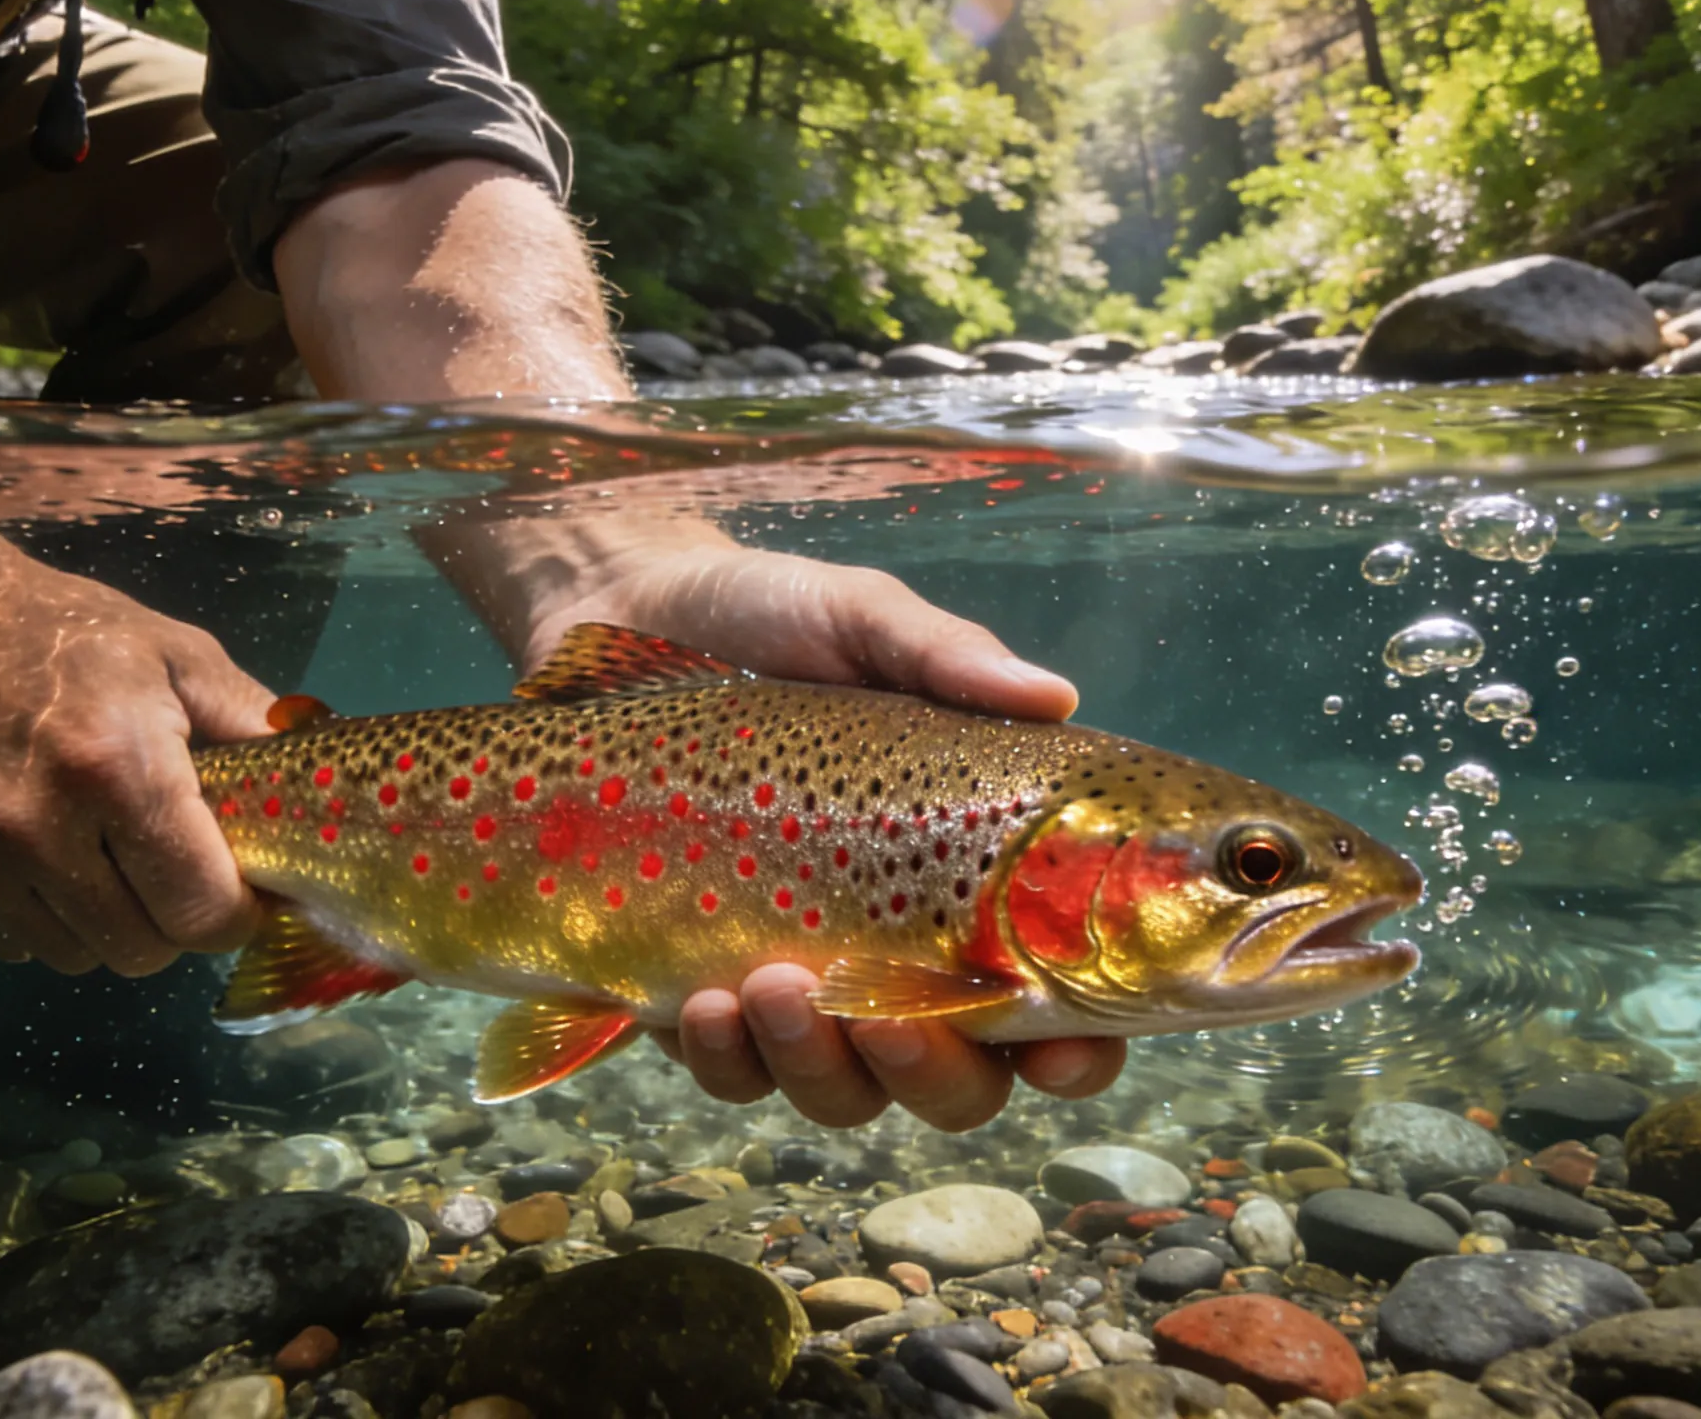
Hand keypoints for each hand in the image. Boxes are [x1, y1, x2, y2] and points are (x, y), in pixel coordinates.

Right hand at [0, 526, 273, 975]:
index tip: (239, 888)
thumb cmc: (53, 629)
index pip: (201, 913)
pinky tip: (36, 854)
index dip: (234, 913)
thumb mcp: (173, 654)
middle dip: (170, 920)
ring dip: (101, 922)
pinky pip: (7, 944)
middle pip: (141, 951)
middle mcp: (38, 830)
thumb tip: (319, 783)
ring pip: (74, 957)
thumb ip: (252, 722)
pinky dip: (36, 917)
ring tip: (97, 853)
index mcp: (116, 769)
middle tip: (168, 868)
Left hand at [443, 518, 1106, 1123]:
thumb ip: (944, 656)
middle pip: (960, 1080)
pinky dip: (725, 1058)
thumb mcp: (859, 618)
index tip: (1061, 1044)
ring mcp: (803, 980)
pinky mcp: (701, 988)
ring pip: (844, 1092)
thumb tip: (1050, 694)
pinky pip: (731, 1071)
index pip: (1057, 997)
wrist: (622, 609)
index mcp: (972, 870)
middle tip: (889, 1021)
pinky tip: (703, 1001)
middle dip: (933, 1072)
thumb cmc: (766, 615)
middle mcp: (901, 948)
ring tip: (771, 986)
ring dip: (819, 1067)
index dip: (1078, 1045)